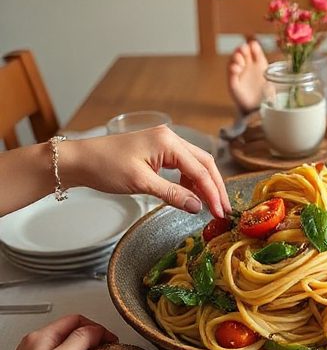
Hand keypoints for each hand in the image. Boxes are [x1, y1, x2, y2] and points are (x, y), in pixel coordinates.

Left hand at [62, 127, 230, 216]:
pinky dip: (189, 180)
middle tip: (223, 209)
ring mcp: (163, 142)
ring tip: (208, 206)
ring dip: (203, 184)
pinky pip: (181, 165)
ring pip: (194, 164)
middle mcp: (170, 138)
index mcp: (168, 142)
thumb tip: (197, 207)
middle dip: (215, 187)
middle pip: (204, 163)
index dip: (213, 193)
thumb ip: (172, 195)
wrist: (80, 160)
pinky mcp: (156, 150)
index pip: (200, 170)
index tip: (220, 212)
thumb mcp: (141, 184)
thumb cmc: (106, 167)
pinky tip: (188, 195)